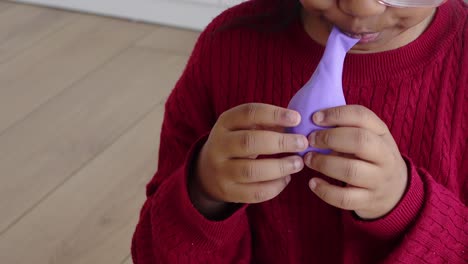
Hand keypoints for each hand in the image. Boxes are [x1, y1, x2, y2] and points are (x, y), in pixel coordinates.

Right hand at [191, 103, 308, 217]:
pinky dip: (275, 186)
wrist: (207, 172)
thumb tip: (296, 125)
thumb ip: (266, 123)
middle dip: (281, 142)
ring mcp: (221, 170)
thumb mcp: (243, 127)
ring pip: (252, 170)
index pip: (248, 113)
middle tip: (302, 143)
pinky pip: (254, 192)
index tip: (296, 118)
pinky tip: (286, 179)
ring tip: (298, 163)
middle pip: (249, 142)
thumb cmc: (236, 143)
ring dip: (280, 167)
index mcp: (225, 123)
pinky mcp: (227, 192)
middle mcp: (219, 145)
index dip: (274, 114)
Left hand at [304, 105, 407, 218]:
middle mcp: (385, 156)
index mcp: (382, 133)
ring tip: (308, 159)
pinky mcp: (369, 201)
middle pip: (360, 141)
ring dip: (324, 163)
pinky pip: (345, 198)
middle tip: (310, 140)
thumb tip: (311, 122)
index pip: (363, 116)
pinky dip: (325, 191)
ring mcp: (378, 180)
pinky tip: (312, 183)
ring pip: (351, 171)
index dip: (337, 114)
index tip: (315, 118)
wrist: (395, 190)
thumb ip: (346, 128)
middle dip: (330, 138)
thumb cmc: (371, 156)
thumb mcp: (368, 137)